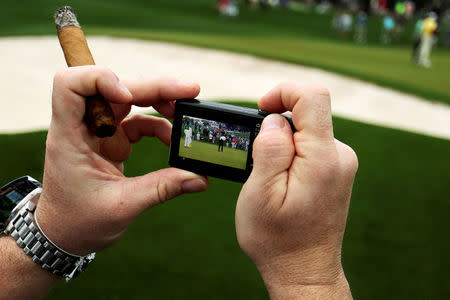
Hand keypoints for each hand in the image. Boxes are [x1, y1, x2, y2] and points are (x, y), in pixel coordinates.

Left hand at [36, 66, 208, 255]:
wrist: (66, 234)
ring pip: (130, 99)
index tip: (128, 96)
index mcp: (70, 136)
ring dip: (160, 100)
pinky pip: (139, 121)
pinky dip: (160, 126)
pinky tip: (174, 139)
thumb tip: (199, 178)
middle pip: (115, 87)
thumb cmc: (78, 221)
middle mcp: (83, 126)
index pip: (71, 85)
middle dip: (153, 87)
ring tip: (186, 113)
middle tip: (189, 91)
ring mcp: (99, 131)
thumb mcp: (122, 206)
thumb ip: (162, 188)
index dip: (100, 79)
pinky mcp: (113, 139)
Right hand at [236, 82, 356, 298]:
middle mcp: (339, 156)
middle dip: (275, 126)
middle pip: (307, 112)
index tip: (261, 109)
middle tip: (258, 162)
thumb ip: (269, 149)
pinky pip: (310, 145)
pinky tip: (281, 182)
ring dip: (282, 144)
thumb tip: (274, 119)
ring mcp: (340, 163)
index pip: (312, 97)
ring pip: (306, 130)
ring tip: (270, 179)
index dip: (283, 92)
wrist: (303, 270)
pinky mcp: (335, 169)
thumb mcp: (260, 194)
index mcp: (322, 159)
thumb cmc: (277, 239)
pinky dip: (290, 153)